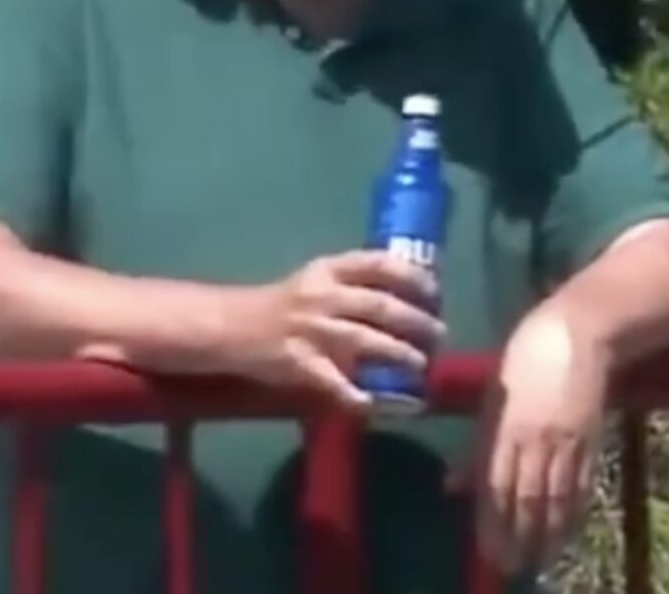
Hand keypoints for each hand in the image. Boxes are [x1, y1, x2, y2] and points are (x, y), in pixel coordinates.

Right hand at [226, 250, 444, 408]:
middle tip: (438, 335)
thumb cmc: (281, 304)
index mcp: (326, 271)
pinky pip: (339, 384)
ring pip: (369, 342)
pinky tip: (379, 403)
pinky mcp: (301, 364)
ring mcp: (312, 331)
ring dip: (402, 356)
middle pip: (382, 306)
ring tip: (421, 366)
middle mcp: (322, 297)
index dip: (413, 277)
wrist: (230, 326)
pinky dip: (361, 397)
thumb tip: (409, 297)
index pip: (378, 264)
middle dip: (419, 322)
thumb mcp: (314, 282)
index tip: (435, 291)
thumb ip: (353, 285)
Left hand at [457, 306, 608, 574]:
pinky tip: (566, 530)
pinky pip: (580, 484)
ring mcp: (565, 439)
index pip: (495, 483)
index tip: (487, 548)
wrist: (579, 331)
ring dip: (546, 532)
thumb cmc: (523, 357)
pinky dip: (572, 512)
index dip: (491, 520)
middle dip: (517, 535)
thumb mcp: (490, 395)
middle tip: (510, 563)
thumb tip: (453, 485)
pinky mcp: (590, 439)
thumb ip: (475, 443)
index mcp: (502, 424)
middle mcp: (533, 437)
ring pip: (554, 496)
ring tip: (538, 559)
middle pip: (525, 497)